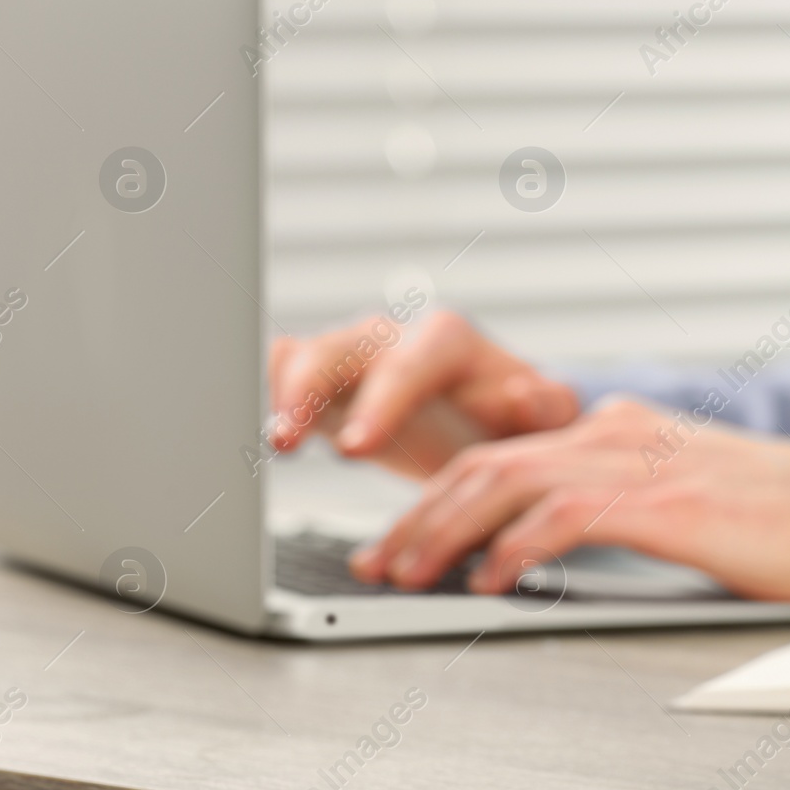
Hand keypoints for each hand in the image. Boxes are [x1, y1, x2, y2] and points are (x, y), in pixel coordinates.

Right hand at [268, 311, 580, 478]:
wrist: (494, 419)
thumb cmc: (520, 419)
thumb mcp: (549, 417)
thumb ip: (546, 407)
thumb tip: (524, 392)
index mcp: (448, 343)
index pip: (408, 366)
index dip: (379, 406)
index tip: (355, 450)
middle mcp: (393, 340)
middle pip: (340, 349)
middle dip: (308, 392)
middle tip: (285, 440)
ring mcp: (353, 358)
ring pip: (303, 358)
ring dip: (280, 396)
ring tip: (269, 443)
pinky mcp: (324, 383)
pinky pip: (282, 372)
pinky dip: (261, 391)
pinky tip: (240, 421)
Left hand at [350, 400, 789, 600]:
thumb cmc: (777, 518)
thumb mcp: (681, 500)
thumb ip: (617, 502)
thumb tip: (549, 539)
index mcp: (620, 430)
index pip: (506, 455)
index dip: (439, 499)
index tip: (403, 541)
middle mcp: (619, 433)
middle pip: (488, 462)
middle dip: (419, 515)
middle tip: (378, 561)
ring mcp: (638, 461)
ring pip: (508, 480)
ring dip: (446, 530)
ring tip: (407, 572)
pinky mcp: (661, 498)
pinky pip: (562, 514)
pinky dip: (514, 546)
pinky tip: (490, 577)